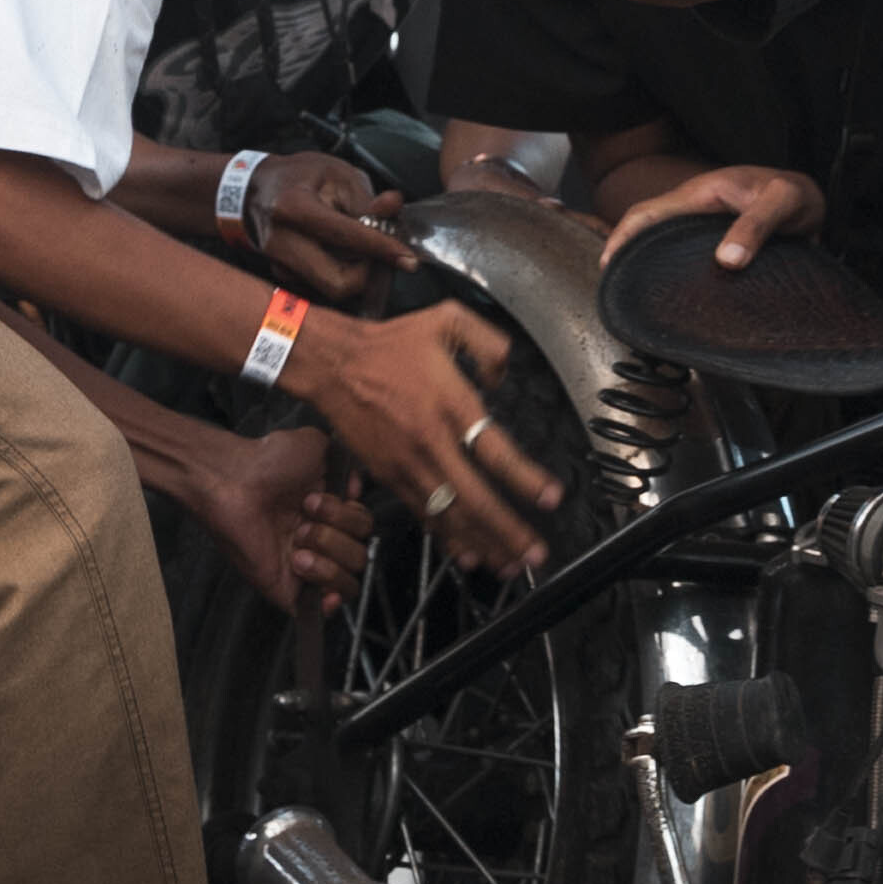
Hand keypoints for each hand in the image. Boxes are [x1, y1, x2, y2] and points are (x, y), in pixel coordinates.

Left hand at [156, 422, 374, 616]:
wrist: (232, 480)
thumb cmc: (268, 461)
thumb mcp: (316, 445)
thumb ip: (346, 464)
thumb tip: (356, 490)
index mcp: (330, 515)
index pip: (363, 530)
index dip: (348, 516)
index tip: (315, 499)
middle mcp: (321, 542)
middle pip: (360, 557)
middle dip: (335, 537)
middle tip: (302, 522)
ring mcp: (306, 569)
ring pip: (348, 584)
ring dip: (328, 563)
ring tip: (296, 549)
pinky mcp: (288, 590)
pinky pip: (324, 610)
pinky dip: (329, 600)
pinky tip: (315, 580)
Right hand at [236, 153, 413, 302]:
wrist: (252, 190)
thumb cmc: (297, 177)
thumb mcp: (336, 174)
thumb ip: (366, 198)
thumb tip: (393, 208)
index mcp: (293, 208)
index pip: (346, 237)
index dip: (382, 249)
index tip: (408, 259)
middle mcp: (281, 242)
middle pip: (338, 282)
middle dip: (369, 273)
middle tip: (383, 254)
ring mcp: (278, 263)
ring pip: (332, 287)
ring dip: (356, 272)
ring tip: (361, 245)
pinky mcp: (281, 275)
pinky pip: (321, 284)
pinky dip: (339, 271)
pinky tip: (339, 250)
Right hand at [285, 302, 563, 574]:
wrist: (331, 363)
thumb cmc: (389, 343)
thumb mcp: (446, 318)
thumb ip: (489, 343)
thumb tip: (504, 378)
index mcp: (450, 403)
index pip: (495, 450)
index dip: (525, 479)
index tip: (551, 499)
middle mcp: (431, 441)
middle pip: (475, 498)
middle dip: (509, 531)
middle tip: (536, 554)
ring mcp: (408, 464)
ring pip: (449, 515)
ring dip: (481, 543)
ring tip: (509, 565)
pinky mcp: (389, 476)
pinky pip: (423, 513)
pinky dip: (446, 538)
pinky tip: (467, 554)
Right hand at [605, 164, 825, 271]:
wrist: (814, 198)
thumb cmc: (797, 193)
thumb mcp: (783, 201)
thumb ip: (756, 226)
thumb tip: (726, 260)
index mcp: (703, 193)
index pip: (648, 211)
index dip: (623, 236)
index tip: (607, 265)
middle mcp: (698, 208)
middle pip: (649, 230)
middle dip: (626, 254)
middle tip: (614, 289)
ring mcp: (706, 226)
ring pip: (665, 243)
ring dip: (648, 263)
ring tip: (635, 294)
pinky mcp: (717, 241)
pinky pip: (686, 254)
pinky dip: (673, 269)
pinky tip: (675, 293)